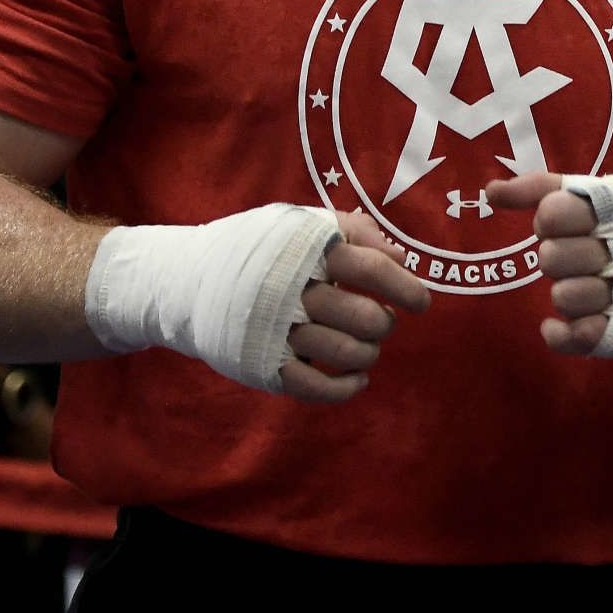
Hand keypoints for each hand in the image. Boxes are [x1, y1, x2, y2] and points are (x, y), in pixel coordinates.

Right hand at [279, 212, 432, 402]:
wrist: (191, 279)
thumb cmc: (267, 251)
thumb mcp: (305, 225)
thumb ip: (354, 231)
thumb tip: (399, 258)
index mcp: (309, 250)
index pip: (372, 268)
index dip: (405, 287)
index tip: (421, 303)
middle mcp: (293, 289)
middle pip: (364, 317)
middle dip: (384, 323)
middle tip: (382, 320)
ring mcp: (276, 329)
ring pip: (344, 352)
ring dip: (368, 354)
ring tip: (368, 347)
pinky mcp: (263, 363)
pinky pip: (314, 386)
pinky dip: (345, 388)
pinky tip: (359, 379)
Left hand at [484, 174, 609, 354]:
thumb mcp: (594, 194)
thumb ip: (541, 188)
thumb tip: (489, 191)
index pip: (552, 212)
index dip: (548, 219)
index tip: (562, 222)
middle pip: (551, 257)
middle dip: (555, 256)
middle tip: (577, 255)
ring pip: (564, 297)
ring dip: (564, 293)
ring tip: (581, 286)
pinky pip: (578, 337)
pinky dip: (559, 334)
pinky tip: (559, 325)